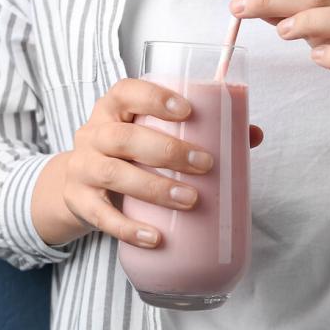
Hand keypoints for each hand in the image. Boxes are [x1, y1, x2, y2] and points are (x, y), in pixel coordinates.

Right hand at [36, 78, 262, 248]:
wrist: (77, 186)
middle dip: (166, 151)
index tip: (187, 111)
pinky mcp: (79, 202)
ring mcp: (82, 169)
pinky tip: (154, 237)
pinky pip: (101, 216)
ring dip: (154, 188)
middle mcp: (92, 135)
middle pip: (122, 137)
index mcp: (112, 109)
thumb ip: (198, 131)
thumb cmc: (126, 154)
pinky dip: (129, 228)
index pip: (125, 92)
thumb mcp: (149, 135)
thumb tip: (252, 134)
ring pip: (113, 174)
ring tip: (190, 199)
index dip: (154, 98)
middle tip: (204, 164)